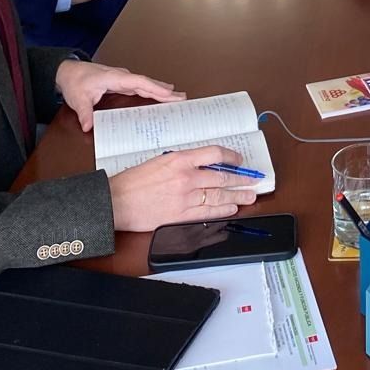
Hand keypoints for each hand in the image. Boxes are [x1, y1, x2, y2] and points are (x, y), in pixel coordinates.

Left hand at [56, 60, 185, 131]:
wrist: (68, 72)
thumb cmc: (74, 81)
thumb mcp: (78, 98)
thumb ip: (84, 112)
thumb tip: (89, 126)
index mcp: (114, 78)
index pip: (139, 82)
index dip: (155, 88)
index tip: (169, 93)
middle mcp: (122, 77)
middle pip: (147, 82)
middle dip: (165, 90)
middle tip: (182, 98)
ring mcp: (123, 79)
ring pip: (146, 83)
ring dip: (161, 89)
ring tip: (178, 96)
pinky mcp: (121, 82)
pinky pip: (141, 85)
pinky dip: (153, 89)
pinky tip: (161, 93)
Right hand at [108, 144, 259, 231]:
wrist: (116, 202)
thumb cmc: (132, 181)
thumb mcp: (159, 161)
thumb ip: (182, 162)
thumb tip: (202, 165)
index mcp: (179, 159)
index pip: (214, 153)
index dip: (231, 156)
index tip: (239, 160)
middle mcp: (185, 177)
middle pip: (221, 176)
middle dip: (240, 179)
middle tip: (253, 180)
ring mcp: (184, 198)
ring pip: (218, 196)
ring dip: (237, 196)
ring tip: (249, 196)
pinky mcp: (180, 216)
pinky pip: (207, 213)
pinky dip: (222, 211)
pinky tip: (231, 209)